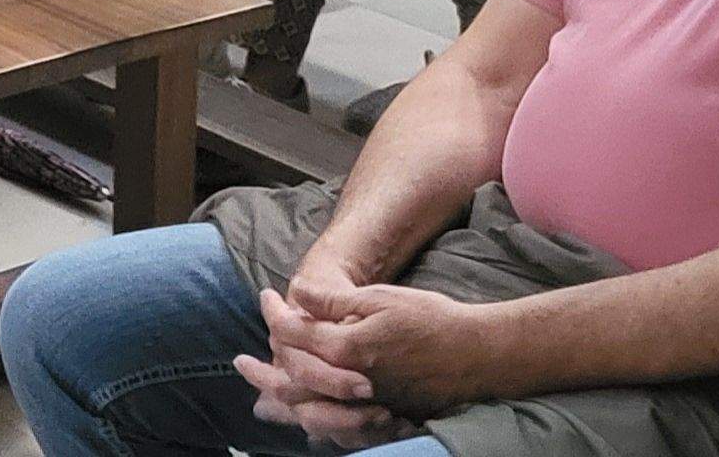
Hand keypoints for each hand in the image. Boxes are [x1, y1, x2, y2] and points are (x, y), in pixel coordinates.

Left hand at [239, 287, 417, 448]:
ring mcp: (367, 404)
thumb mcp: (381, 299)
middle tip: (240, 364)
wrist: (478, 354)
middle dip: (262, 372)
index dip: (274, 315)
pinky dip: (315, 424)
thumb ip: (334, 302)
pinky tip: (305, 421)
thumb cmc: (432, 319)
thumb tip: (295, 291)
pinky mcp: (382, 416)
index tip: (266, 299)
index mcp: (349, 348)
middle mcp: (352, 382)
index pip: (294, 335)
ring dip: (281, 405)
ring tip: (261, 399)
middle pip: (291, 382)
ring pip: (311, 412)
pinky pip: (338, 428)